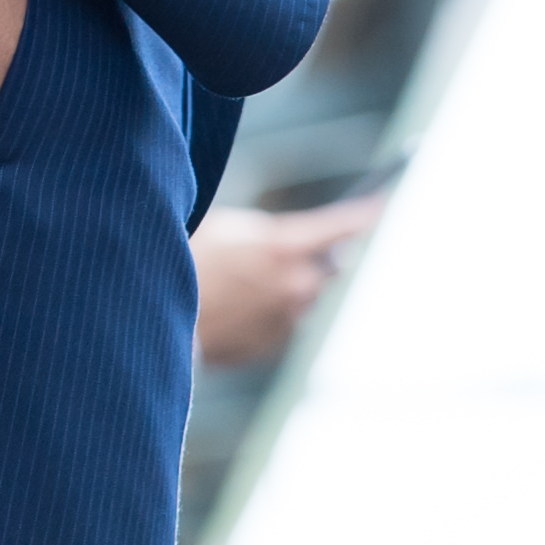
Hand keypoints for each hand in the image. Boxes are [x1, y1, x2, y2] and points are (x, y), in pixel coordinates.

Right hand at [192, 195, 380, 371]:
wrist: (162, 317)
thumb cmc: (189, 261)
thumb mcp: (227, 229)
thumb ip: (273, 234)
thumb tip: (304, 246)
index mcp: (284, 248)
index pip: (340, 227)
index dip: (365, 213)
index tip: (383, 201)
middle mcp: (296, 286)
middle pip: (326, 267)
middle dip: (315, 258)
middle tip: (289, 250)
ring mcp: (288, 318)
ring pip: (304, 295)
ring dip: (289, 286)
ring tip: (245, 280)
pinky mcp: (276, 343)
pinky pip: (285, 320)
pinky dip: (271, 310)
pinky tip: (237, 304)